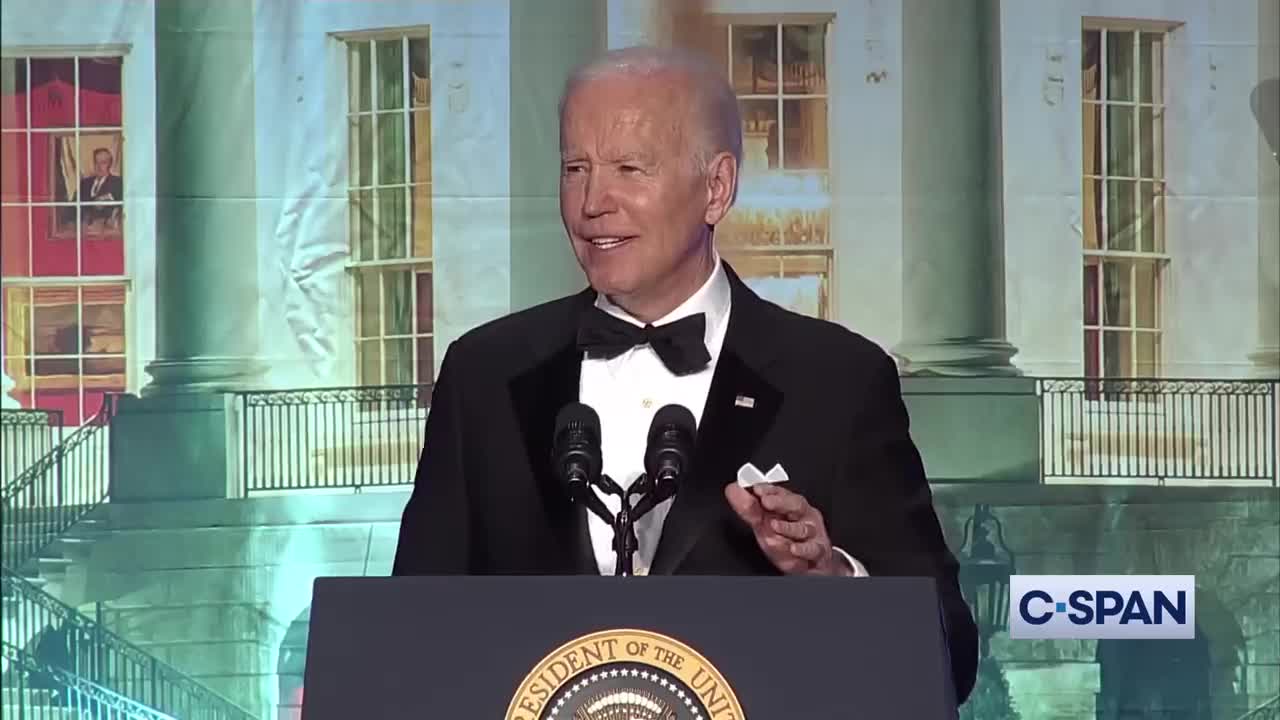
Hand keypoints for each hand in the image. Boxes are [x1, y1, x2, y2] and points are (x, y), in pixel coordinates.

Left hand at [724, 483, 848, 575]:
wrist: (808, 566)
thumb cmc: (786, 541)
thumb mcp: (763, 524)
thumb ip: (748, 508)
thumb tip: (733, 489)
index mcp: (790, 506)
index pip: (780, 493)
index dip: (768, 489)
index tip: (756, 489)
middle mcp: (803, 516)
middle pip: (795, 504)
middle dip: (780, 502)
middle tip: (766, 501)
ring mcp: (812, 534)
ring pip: (803, 528)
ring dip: (788, 527)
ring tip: (774, 526)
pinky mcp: (818, 552)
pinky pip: (813, 549)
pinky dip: (803, 549)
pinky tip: (793, 548)